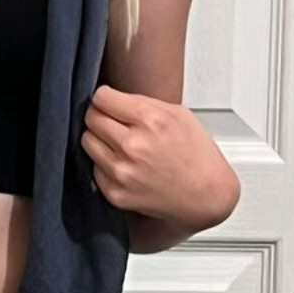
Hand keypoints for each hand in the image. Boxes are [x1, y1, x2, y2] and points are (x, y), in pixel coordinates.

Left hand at [81, 84, 238, 227]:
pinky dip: (105, 164)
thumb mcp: (178, 114)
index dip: (106, 98)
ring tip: (120, 143)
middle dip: (101, 116)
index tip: (110, 102)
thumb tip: (113, 98)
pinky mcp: (115, 192)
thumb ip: (142, 102)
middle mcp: (133, 146)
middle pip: (91, 117)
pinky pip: (94, 167)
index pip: (101, 97)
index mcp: (150, 120)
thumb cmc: (197, 155)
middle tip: (115, 122)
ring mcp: (122, 171)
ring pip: (87, 141)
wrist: (206, 195)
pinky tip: (126, 164)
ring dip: (100, 139)